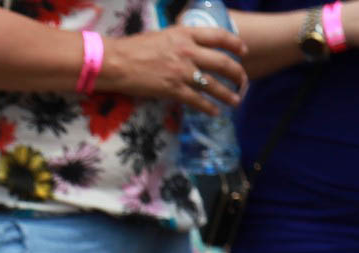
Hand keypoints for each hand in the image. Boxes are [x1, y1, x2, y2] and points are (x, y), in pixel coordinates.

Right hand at [100, 24, 248, 114]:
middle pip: (222, 62)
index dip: (235, 44)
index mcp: (185, 34)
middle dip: (237, 73)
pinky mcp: (173, 89)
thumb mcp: (161, 35)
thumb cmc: (131, 48)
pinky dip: (208, 107)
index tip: (243, 51)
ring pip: (214, 84)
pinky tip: (215, 112)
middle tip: (243, 81)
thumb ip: (178, 40)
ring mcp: (182, 71)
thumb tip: (187, 48)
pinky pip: (197, 100)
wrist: (115, 62)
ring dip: (228, 94)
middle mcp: (188, 52)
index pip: (219, 36)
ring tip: (236, 101)